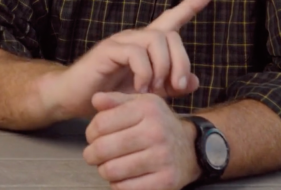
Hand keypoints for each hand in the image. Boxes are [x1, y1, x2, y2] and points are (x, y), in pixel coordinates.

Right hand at [38, 0, 212, 119]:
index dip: (190, 6)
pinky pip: (136, 54)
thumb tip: (195, 80)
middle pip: (170, 35)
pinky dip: (144, 73)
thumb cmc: (110, 95)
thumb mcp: (147, 94)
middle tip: (178, 87)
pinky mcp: (108, 50)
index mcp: (146, 46)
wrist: (74, 99)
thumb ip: (170, 87)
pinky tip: (140, 87)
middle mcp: (135, 38)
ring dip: (163, 68)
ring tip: (155, 89)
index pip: (171, 19)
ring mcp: (121, 41)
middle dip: (181, 61)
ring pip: (155, 40)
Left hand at [83, 92, 199, 189]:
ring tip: (108, 165)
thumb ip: (116, 100)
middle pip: (102, 148)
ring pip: (111, 170)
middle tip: (93, 155)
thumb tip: (95, 99)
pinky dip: (117, 184)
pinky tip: (122, 176)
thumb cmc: (158, 125)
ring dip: (103, 170)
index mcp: (147, 110)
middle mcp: (156, 132)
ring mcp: (162, 158)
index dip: (90, 133)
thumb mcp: (141, 104)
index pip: (101, 124)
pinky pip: (125, 187)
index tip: (92, 137)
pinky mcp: (165, 181)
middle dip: (91, 154)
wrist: (190, 148)